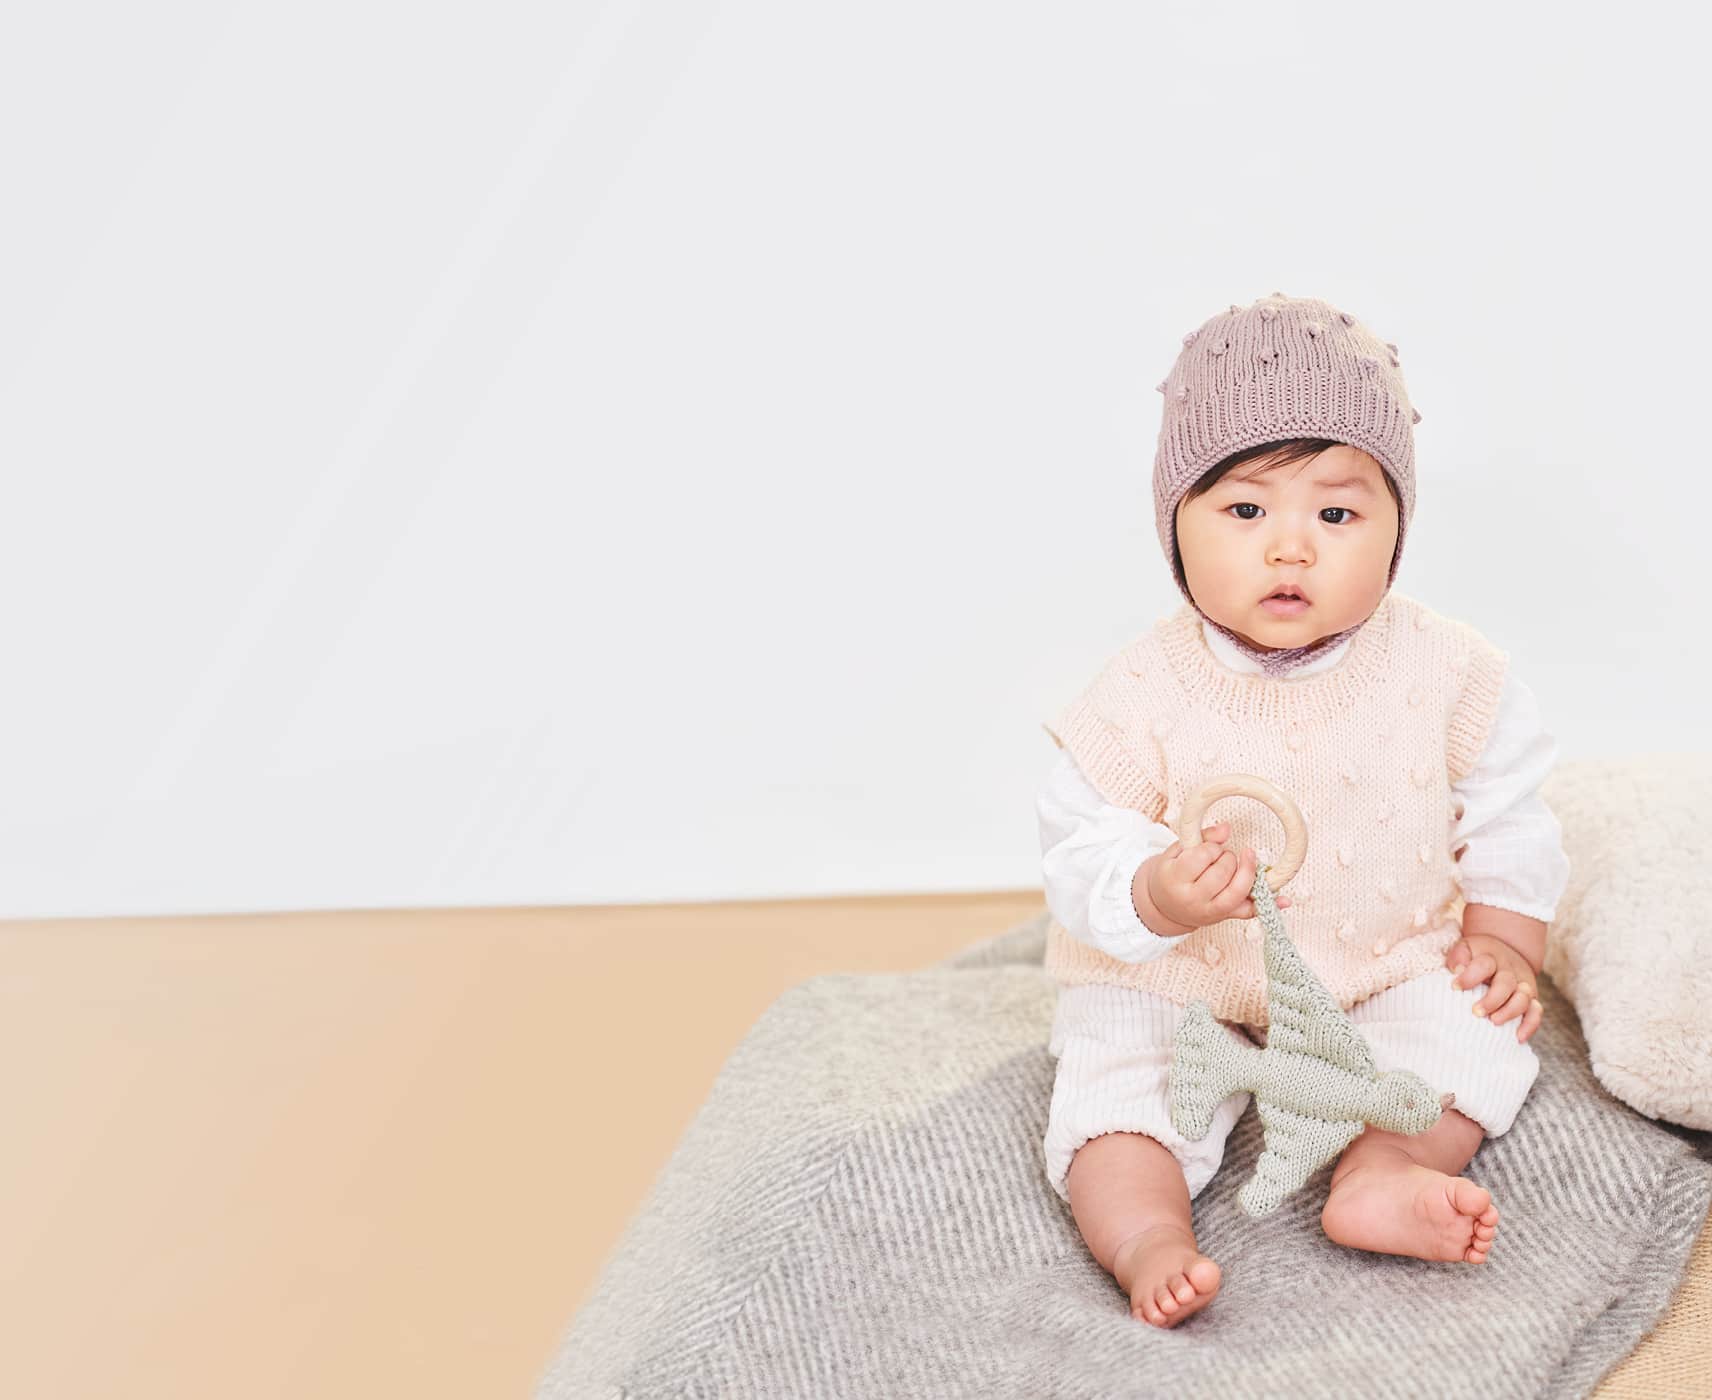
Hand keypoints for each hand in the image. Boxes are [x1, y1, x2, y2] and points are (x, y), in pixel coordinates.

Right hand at [1143, 821, 1292, 933]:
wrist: (1164, 907)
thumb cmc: (1171, 875)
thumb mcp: (1177, 851)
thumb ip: (1202, 837)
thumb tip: (1227, 828)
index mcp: (1175, 878)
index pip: (1204, 856)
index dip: (1211, 848)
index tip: (1208, 849)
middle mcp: (1192, 898)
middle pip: (1224, 872)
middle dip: (1228, 858)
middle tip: (1221, 858)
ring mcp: (1210, 911)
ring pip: (1239, 890)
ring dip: (1245, 872)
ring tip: (1238, 865)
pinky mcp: (1225, 918)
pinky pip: (1250, 912)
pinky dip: (1269, 904)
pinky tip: (1284, 899)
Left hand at [1446, 932, 1541, 1042]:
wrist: (1507, 950)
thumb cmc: (1478, 956)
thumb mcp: (1466, 949)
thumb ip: (1459, 957)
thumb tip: (1457, 968)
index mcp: (1491, 958)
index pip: (1484, 965)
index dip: (1470, 977)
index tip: (1455, 987)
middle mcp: (1510, 971)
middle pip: (1506, 984)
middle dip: (1492, 1000)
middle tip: (1476, 1012)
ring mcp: (1523, 985)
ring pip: (1523, 998)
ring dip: (1510, 1012)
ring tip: (1494, 1022)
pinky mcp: (1531, 999)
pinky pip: (1536, 1012)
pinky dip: (1529, 1025)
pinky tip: (1518, 1037)